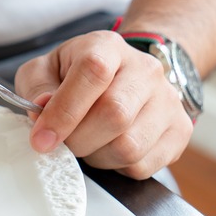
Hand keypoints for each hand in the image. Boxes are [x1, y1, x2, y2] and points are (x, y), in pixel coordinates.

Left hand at [14, 31, 192, 178]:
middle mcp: (144, 70)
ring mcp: (167, 101)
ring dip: (96, 156)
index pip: (92, 73)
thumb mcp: (44, 71)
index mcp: (107, 47)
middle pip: (114, 115)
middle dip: (77, 140)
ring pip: (129, 147)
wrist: (124, 76)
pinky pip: (142, 166)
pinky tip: (107, 149)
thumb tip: (42, 110)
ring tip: (87, 142)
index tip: (41, 139)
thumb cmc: (75, 75)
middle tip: (62, 143)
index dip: (63, 112)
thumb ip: (37, 88)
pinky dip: (116, 167)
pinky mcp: (179, 131)